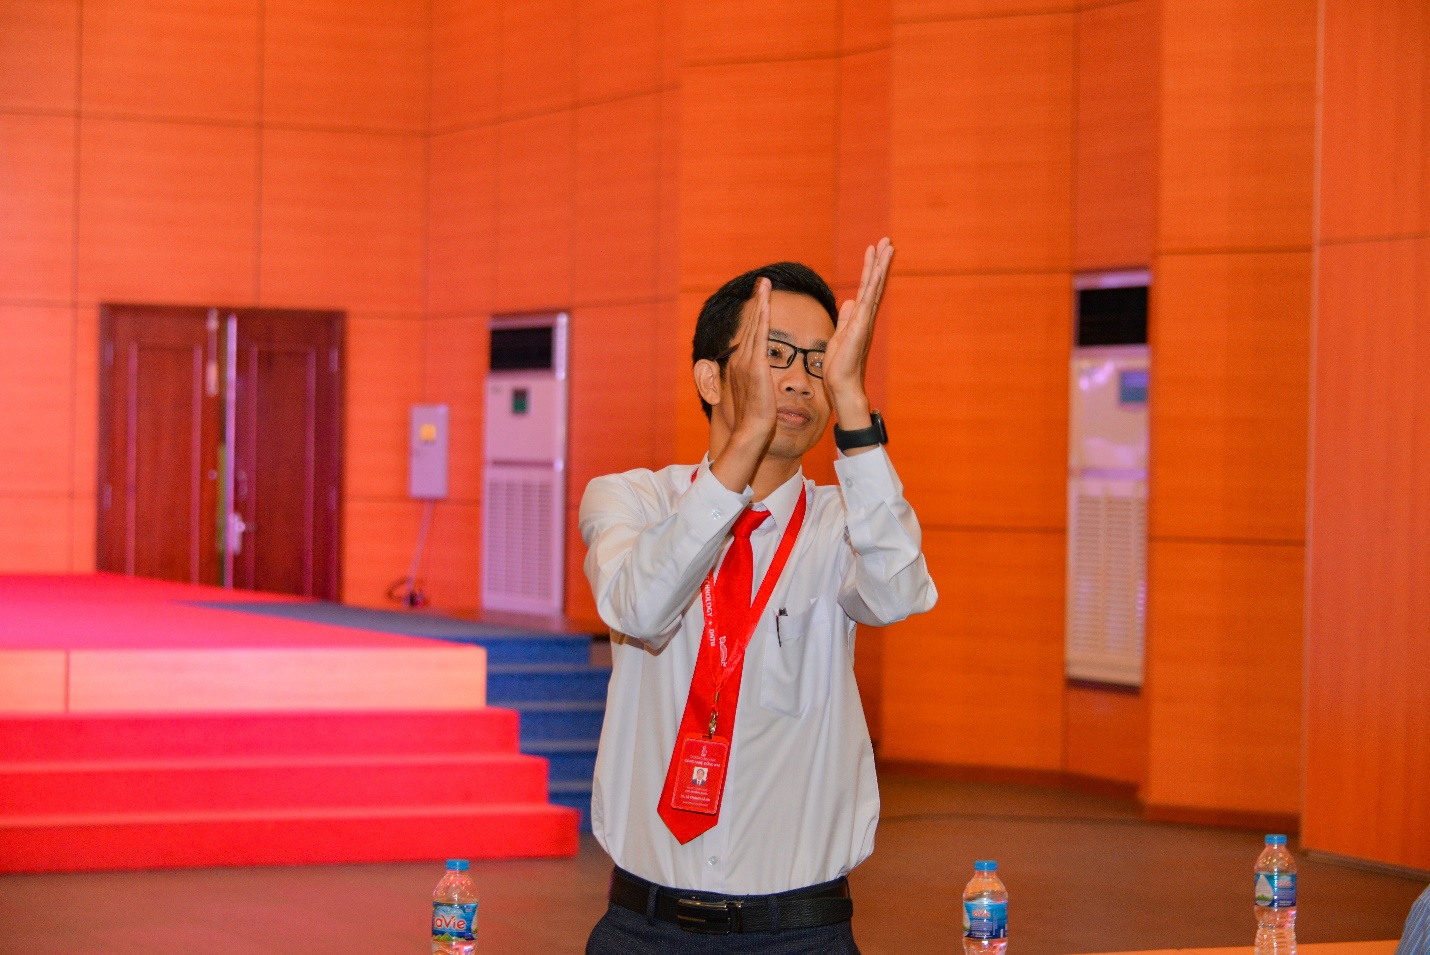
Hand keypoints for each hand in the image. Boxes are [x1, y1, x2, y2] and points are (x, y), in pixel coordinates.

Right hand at [708, 278, 777, 491]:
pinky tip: (766, 304)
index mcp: (741, 365)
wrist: (751, 432)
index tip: (761, 297)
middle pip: (750, 324)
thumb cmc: (757, 419)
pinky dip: (762, 319)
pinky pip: (760, 338)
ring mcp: (746, 362)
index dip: (756, 314)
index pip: (751, 334)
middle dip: (757, 301)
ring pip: (754, 326)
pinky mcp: (755, 367)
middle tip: (762, 281)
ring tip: (764, 284)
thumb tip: (766, 376)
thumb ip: (760, 380)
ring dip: (760, 303)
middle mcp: (740, 360)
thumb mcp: (757, 393)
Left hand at [824, 238, 892, 426]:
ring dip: (880, 265)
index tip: (875, 250)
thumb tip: (849, 301)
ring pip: (874, 287)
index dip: (870, 269)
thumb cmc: (840, 365)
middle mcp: (866, 317)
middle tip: (887, 240)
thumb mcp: (839, 335)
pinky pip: (868, 300)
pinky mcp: (860, 326)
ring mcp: (865, 320)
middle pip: (874, 283)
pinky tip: (877, 268)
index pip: (866, 288)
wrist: (842, 384)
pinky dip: (873, 283)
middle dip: (880, 261)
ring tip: (886, 246)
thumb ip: (846, 318)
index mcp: (859, 318)